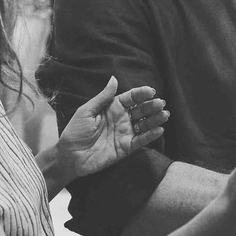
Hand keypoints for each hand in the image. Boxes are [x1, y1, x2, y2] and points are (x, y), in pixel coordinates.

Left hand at [48, 77, 169, 182]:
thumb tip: (114, 78)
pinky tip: (159, 129)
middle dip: (152, 106)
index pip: (130, 98)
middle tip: (161, 103)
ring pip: (144, 125)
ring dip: (155, 119)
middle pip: (141, 110)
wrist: (70, 156)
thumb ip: (103, 97)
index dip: (141, 94)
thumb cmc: (75, 132)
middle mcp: (121, 119)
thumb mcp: (86, 111)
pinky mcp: (126, 148)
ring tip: (164, 114)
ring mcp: (124, 133)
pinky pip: (141, 141)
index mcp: (112, 108)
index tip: (151, 91)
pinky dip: (151, 135)